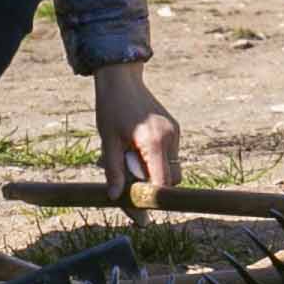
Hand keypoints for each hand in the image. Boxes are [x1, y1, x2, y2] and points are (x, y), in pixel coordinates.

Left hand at [94, 63, 179, 194]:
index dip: (153, 197)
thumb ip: (114, 171)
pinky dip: (156, 159)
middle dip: (154, 186)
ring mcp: (175, 132)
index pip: (162, 183)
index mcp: (154, 142)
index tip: (139, 204)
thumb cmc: (112, 108)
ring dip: (154, 172)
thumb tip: (114, 197)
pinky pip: (169, 154)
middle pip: (172, 179)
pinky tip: (137, 148)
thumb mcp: (108, 141)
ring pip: (172, 167)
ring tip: (131, 158)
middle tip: (131, 180)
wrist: (122, 79)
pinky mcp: (174, 128)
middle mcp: (170, 138)